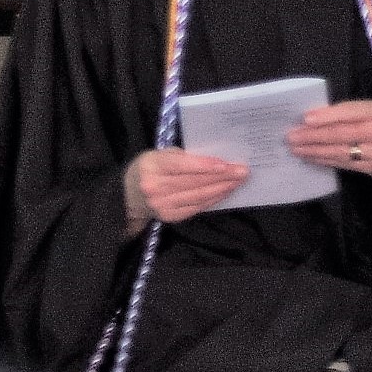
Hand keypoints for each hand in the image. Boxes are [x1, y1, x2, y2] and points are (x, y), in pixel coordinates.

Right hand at [123, 149, 249, 230]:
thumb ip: (182, 157)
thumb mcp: (159, 155)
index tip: (226, 165)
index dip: (204, 166)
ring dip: (222, 188)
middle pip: (194, 182)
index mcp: (151, 166)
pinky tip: (225, 192)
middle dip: (222, 177)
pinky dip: (213, 199)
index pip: (180, 165)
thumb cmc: (150, 169)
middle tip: (242, 171)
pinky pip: (197, 207)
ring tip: (238, 181)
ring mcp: (162, 205)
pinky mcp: (170, 216)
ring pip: (198, 196)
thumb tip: (214, 162)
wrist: (129, 194)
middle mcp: (154, 187)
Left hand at [288, 100, 371, 189]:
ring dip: (315, 151)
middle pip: (342, 135)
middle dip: (313, 136)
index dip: (327, 116)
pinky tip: (311, 158)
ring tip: (296, 149)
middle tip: (291, 137)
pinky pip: (345, 165)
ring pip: (341, 153)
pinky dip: (326, 161)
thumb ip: (351, 111)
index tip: (305, 119)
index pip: (351, 113)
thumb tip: (316, 116)